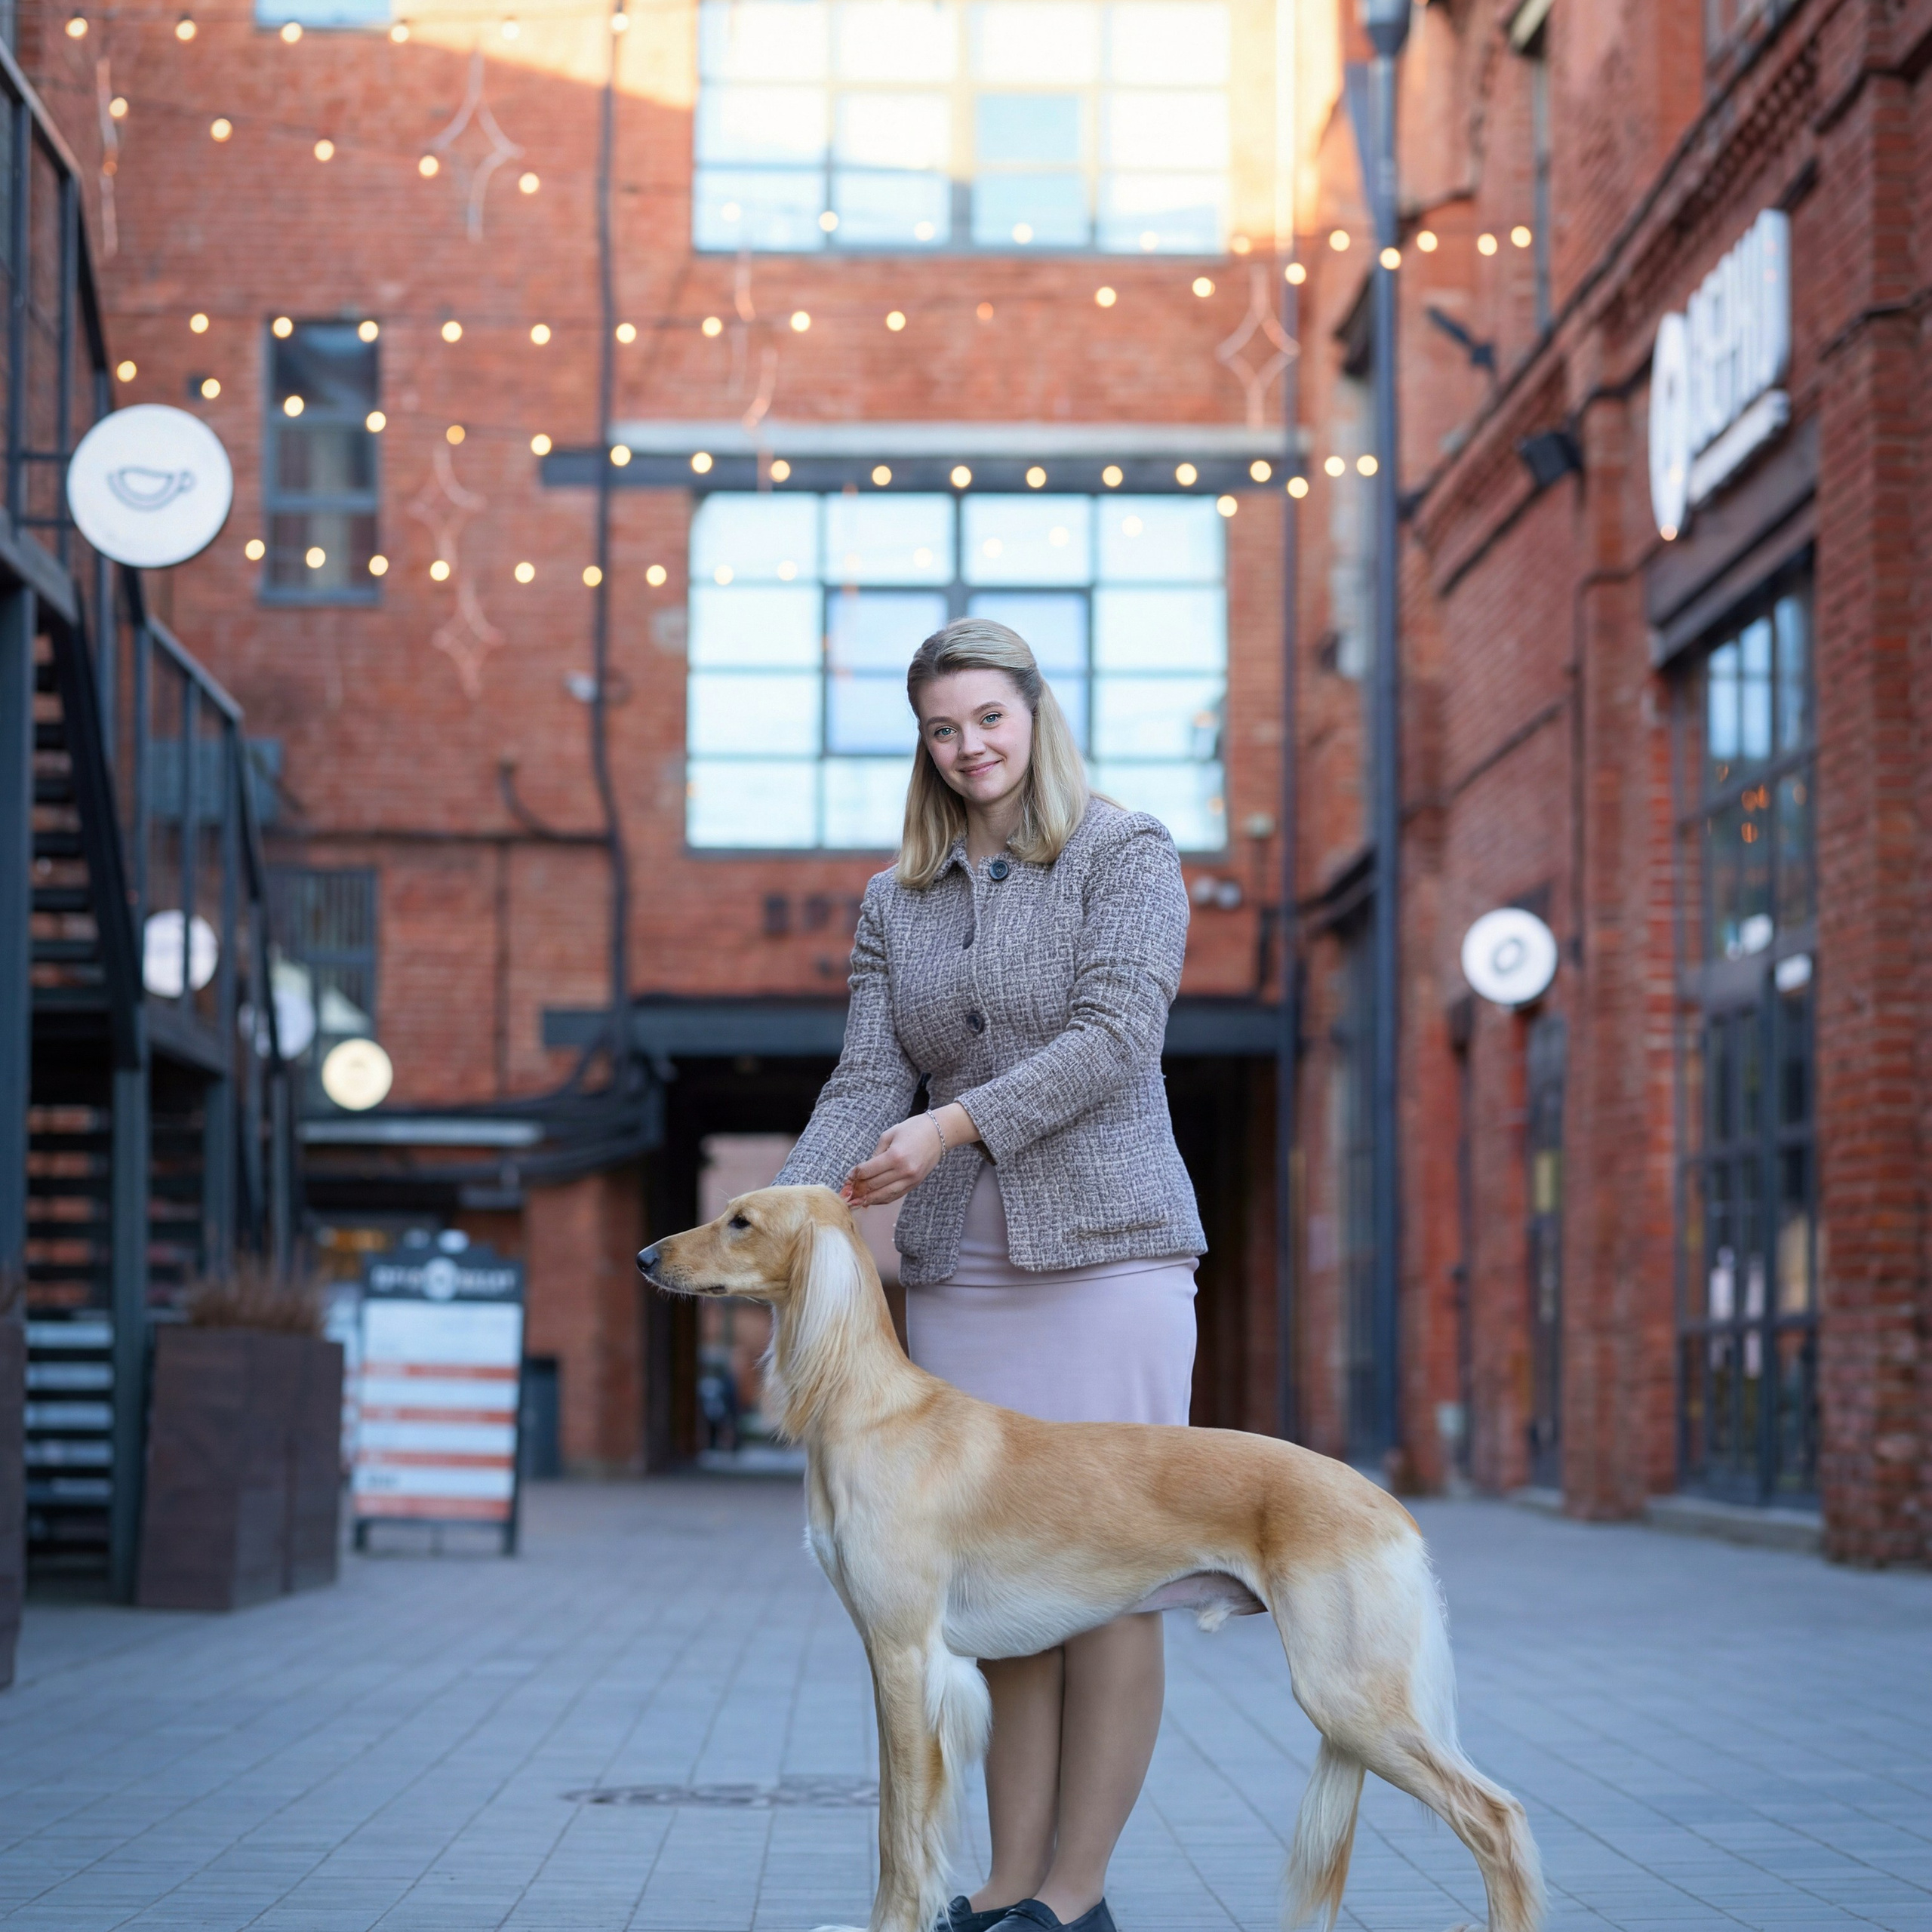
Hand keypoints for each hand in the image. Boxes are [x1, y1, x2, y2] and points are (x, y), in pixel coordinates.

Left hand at [843, 1105, 979, 1208]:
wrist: (939, 1133)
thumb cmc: (913, 1129)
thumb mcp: (889, 1134)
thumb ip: (876, 1153)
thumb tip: (863, 1171)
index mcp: (895, 1156)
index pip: (868, 1171)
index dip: (855, 1175)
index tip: (848, 1176)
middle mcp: (903, 1171)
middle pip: (874, 1185)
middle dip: (858, 1189)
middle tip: (847, 1191)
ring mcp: (911, 1180)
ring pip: (884, 1195)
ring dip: (868, 1199)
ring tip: (855, 1201)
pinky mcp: (915, 1184)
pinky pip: (895, 1196)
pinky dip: (881, 1199)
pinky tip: (871, 1200)